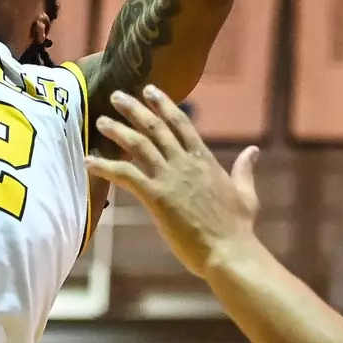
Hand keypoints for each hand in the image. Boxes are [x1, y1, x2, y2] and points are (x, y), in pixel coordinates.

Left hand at [87, 85, 259, 278]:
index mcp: (204, 160)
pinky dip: (105, 166)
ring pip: (138, 145)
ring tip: (100, 120)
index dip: (164, 105)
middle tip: (116, 95)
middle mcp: (185, 163)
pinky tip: (88, 162)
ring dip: (117, 130)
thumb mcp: (246, 193)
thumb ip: (245, 169)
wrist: (229, 252)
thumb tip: (253, 151)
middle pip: (155, 128)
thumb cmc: (238, 228)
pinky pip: (125, 176)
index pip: (181, 124)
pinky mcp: (157, 197)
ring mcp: (170, 178)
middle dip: (135, 109)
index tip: (150, 90)